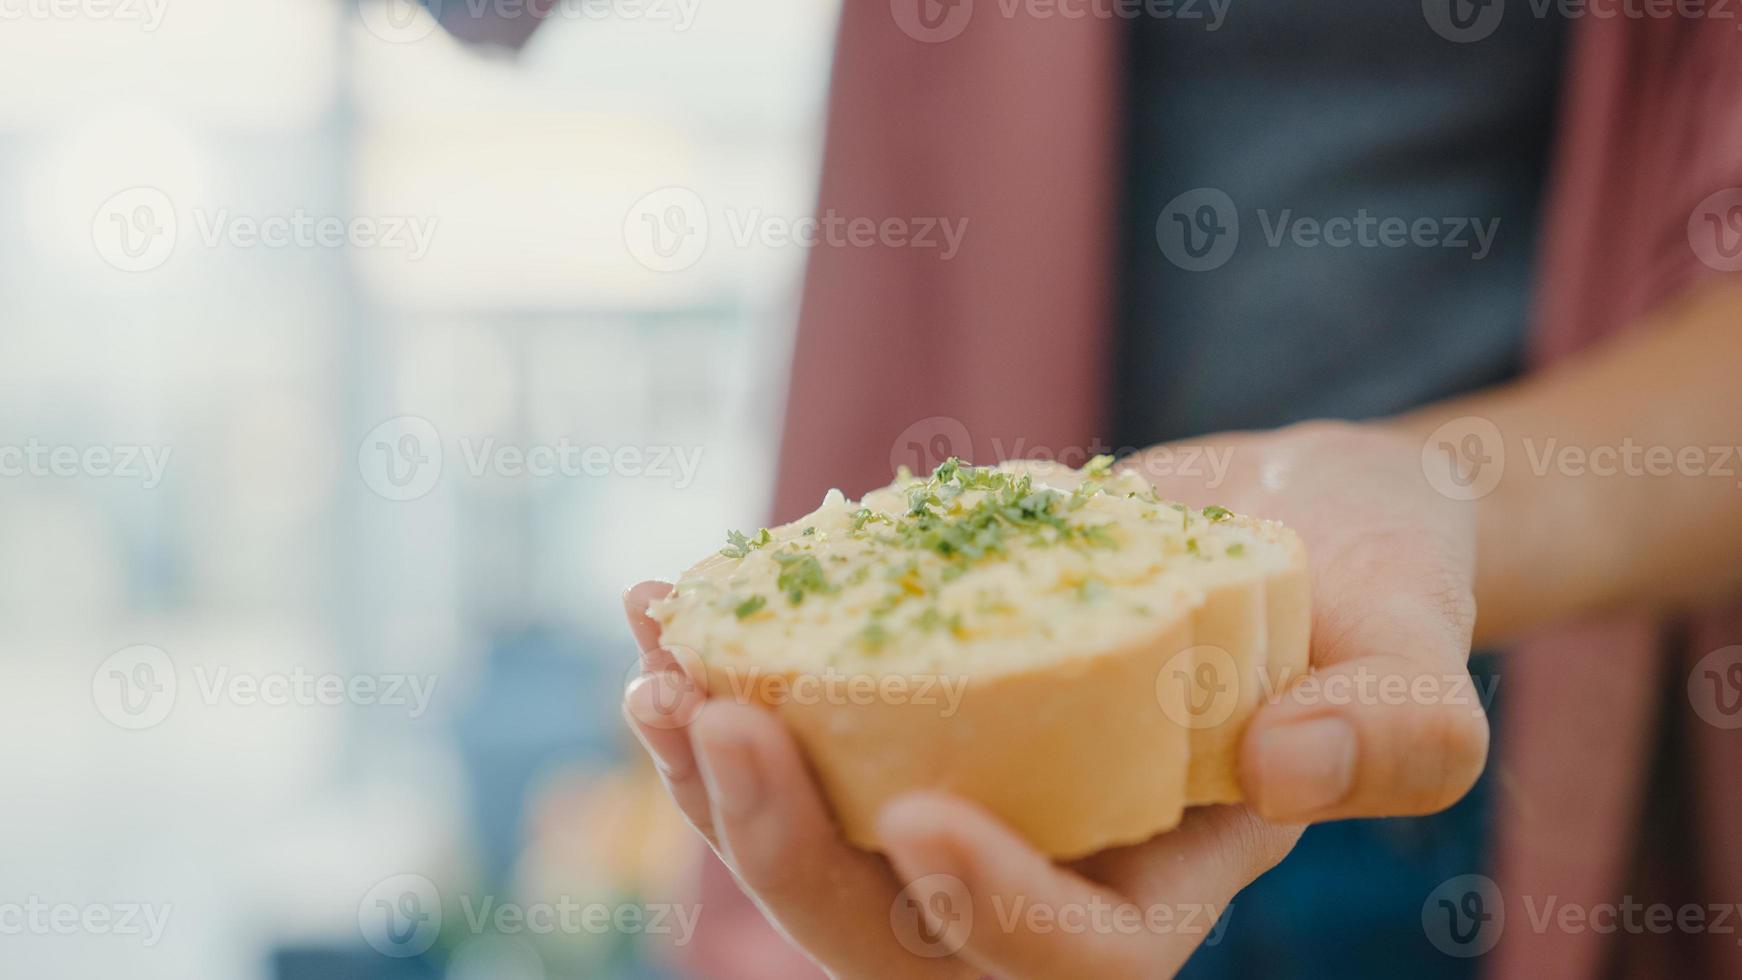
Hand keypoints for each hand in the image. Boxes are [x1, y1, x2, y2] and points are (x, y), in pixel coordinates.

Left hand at [618, 420, 1487, 977]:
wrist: (1289, 519)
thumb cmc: (1373, 585)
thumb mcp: (1420, 647)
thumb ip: (1397, 729)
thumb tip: (1288, 764)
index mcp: (1164, 886)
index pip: (1074, 960)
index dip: (992, 916)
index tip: (918, 817)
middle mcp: (1045, 861)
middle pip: (894, 932)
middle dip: (787, 850)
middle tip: (713, 727)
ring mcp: (969, 790)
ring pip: (817, 843)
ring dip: (716, 771)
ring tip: (659, 664)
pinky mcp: (910, 716)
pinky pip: (799, 731)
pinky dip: (725, 672)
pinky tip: (668, 596)